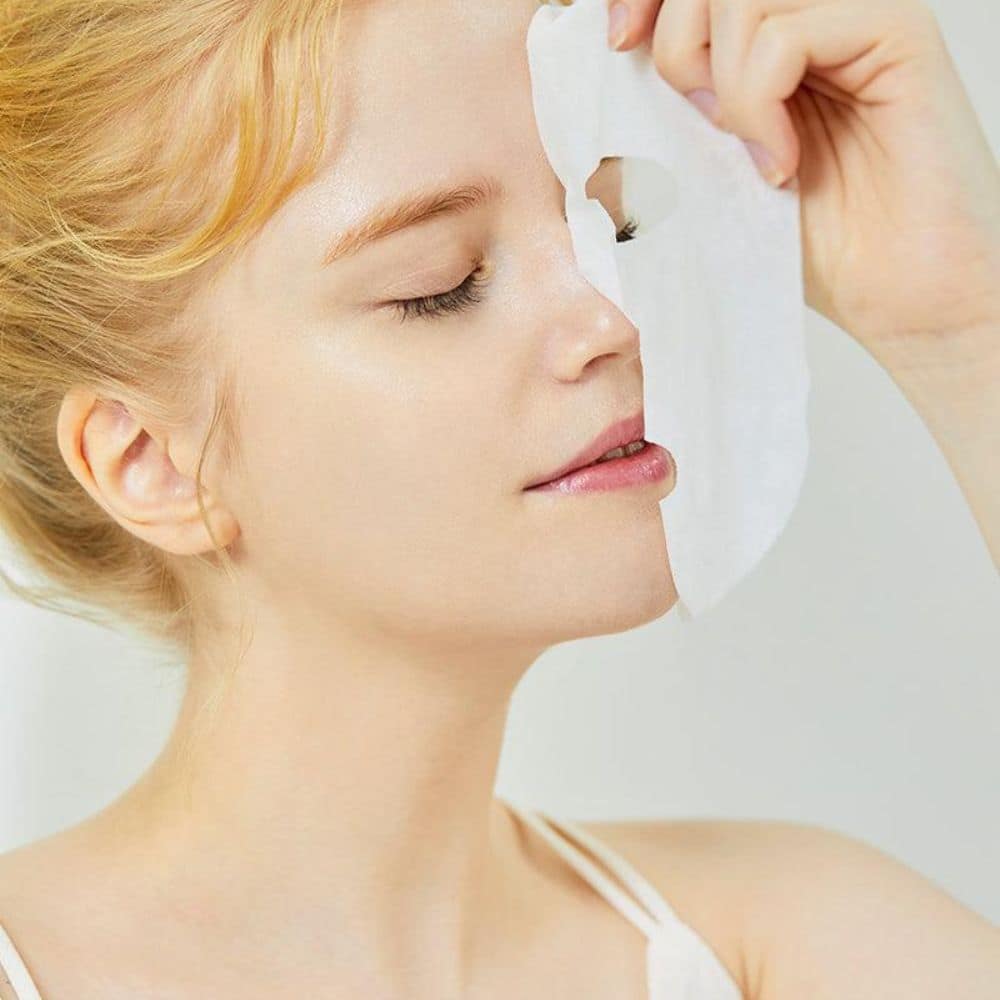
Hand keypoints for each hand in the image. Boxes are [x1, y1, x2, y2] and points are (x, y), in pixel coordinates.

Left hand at [607, 0, 999, 358]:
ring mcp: (855, 16)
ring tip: (747, 155)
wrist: (899, 296)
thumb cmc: (814, 246)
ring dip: (720, 85)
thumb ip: (673, 112)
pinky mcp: (895, 33)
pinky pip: (786, 35)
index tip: (617, 44)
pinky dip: (759, 107)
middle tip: (699, 121)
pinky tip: (780, 164)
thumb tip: (604, 65)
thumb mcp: (714, 174)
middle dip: (675, 45)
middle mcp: (814, 12)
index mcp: (771, 36)